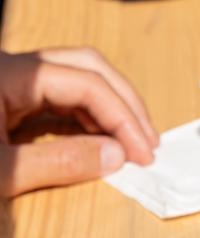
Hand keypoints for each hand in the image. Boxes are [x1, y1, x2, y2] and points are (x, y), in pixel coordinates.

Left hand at [0, 48, 158, 196]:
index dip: (123, 119)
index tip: (143, 154)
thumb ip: (57, 162)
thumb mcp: (0, 171)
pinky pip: (57, 97)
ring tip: (130, 142)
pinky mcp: (6, 98)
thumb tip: (115, 156)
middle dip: (124, 104)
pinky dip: (85, 117)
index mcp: (12, 73)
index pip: (88, 84)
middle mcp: (16, 67)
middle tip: (147, 140)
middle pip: (89, 68)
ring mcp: (11, 80)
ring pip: (76, 79)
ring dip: (109, 109)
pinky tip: (100, 140)